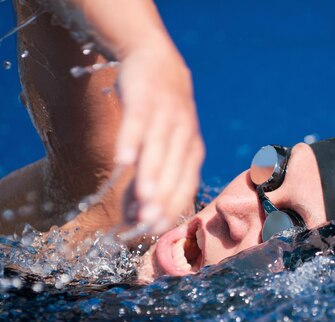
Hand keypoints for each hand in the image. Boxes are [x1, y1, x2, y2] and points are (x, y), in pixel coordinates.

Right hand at [114, 45, 204, 235]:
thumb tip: (134, 217)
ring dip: (151, 175)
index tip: (155, 229)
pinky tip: (123, 161)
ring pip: (160, 149)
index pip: (186, 185)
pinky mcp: (145, 98)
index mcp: (193, 151)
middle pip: (174, 171)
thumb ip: (150, 179)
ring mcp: (167, 115)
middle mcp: (185, 135)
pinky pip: (138, 122)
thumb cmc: (159, 116)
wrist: (156, 61)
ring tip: (143, 199)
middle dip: (162, 198)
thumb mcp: (163, 146)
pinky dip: (131, 140)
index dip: (171, 208)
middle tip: (147, 222)